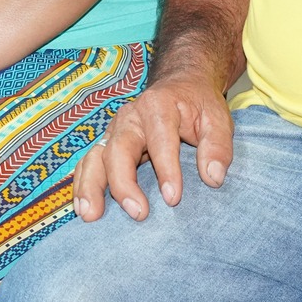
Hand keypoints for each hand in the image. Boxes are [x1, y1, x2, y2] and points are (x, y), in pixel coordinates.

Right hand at [71, 70, 233, 222]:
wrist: (179, 87)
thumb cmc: (198, 106)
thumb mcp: (218, 119)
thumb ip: (218, 147)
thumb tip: (213, 178)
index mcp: (158, 106)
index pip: (160, 140)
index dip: (166, 169)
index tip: (173, 199)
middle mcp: (130, 117)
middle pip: (119, 149)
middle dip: (124, 183)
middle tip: (138, 213)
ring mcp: (114, 130)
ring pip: (96, 156)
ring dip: (91, 186)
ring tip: (91, 215)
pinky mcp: (107, 143)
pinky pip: (88, 163)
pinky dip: (83, 184)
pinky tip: (82, 208)